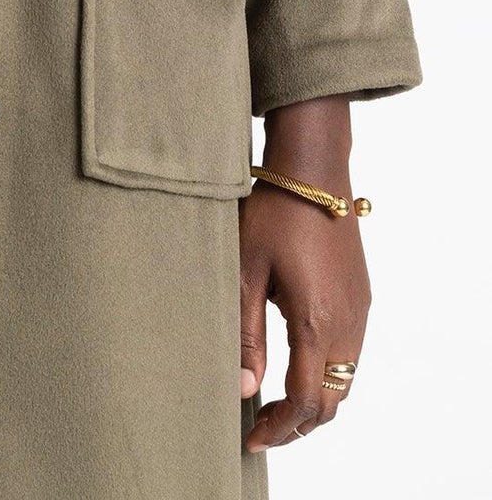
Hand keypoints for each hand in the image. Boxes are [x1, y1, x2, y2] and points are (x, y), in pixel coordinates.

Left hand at [239, 102, 369, 452]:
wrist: (312, 169)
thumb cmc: (272, 214)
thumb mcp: (244, 272)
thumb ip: (245, 334)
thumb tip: (243, 388)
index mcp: (317, 322)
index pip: (307, 401)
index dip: (279, 428)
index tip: (251, 436)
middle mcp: (348, 324)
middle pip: (332, 401)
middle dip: (297, 423)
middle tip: (260, 426)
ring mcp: (359, 311)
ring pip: (345, 380)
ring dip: (314, 399)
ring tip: (273, 400)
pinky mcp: (361, 297)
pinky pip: (350, 354)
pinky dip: (327, 374)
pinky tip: (295, 363)